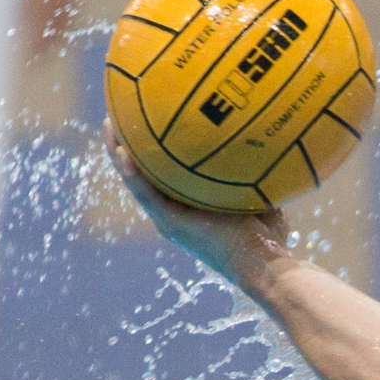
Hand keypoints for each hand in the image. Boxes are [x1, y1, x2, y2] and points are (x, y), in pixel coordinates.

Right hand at [102, 116, 291, 292]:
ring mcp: (168, 219)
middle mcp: (173, 213)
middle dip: (128, 145)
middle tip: (118, 116)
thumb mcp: (260, 197)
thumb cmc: (269, 237)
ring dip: (118, 153)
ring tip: (109, 125)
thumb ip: (255, 175)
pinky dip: (132, 173)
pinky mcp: (170, 224)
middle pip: (143, 174)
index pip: (164, 175)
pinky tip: (123, 151)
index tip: (147, 121)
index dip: (153, 151)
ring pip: (135, 181)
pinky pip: (145, 194)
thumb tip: (267, 144)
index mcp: (189, 208)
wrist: (264, 263)